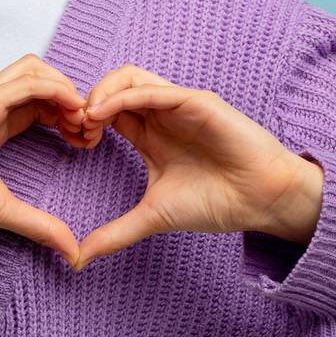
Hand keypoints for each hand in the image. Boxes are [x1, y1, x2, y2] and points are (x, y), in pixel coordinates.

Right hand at [0, 55, 92, 268]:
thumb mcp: (2, 210)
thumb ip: (37, 224)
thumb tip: (70, 249)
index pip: (40, 103)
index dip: (67, 116)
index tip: (84, 142)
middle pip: (42, 77)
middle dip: (72, 98)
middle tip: (88, 130)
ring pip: (36, 69)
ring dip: (66, 89)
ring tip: (81, 121)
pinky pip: (28, 82)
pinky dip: (57, 90)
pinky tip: (72, 112)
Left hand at [73, 66, 322, 270]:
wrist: (262, 200)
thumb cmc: (216, 202)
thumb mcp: (153, 217)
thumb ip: (116, 232)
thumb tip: (79, 258)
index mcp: (149, 133)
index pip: (106, 111)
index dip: (84, 121)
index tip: (72, 143)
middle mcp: (161, 114)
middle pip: (112, 87)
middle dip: (86, 103)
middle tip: (76, 130)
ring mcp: (178, 105)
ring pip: (130, 77)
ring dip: (101, 92)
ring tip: (87, 119)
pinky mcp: (196, 101)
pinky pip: (154, 90)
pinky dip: (124, 96)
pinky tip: (104, 114)